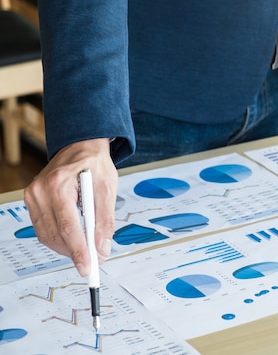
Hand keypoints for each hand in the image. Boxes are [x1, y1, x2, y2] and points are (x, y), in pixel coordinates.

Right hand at [24, 138, 117, 276]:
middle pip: (55, 234)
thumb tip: (102, 247)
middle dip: (74, 251)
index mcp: (59, 184)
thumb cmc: (95, 164)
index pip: (68, 226)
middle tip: (94, 261)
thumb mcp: (108, 188)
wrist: (80, 147)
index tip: (88, 266)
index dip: (78, 250)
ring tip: (86, 250)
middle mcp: (40, 190)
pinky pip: (42, 228)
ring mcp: (32, 195)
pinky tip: (72, 238)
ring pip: (46, 235)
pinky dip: (58, 238)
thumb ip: (105, 220)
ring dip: (66, 247)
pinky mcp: (32, 200)